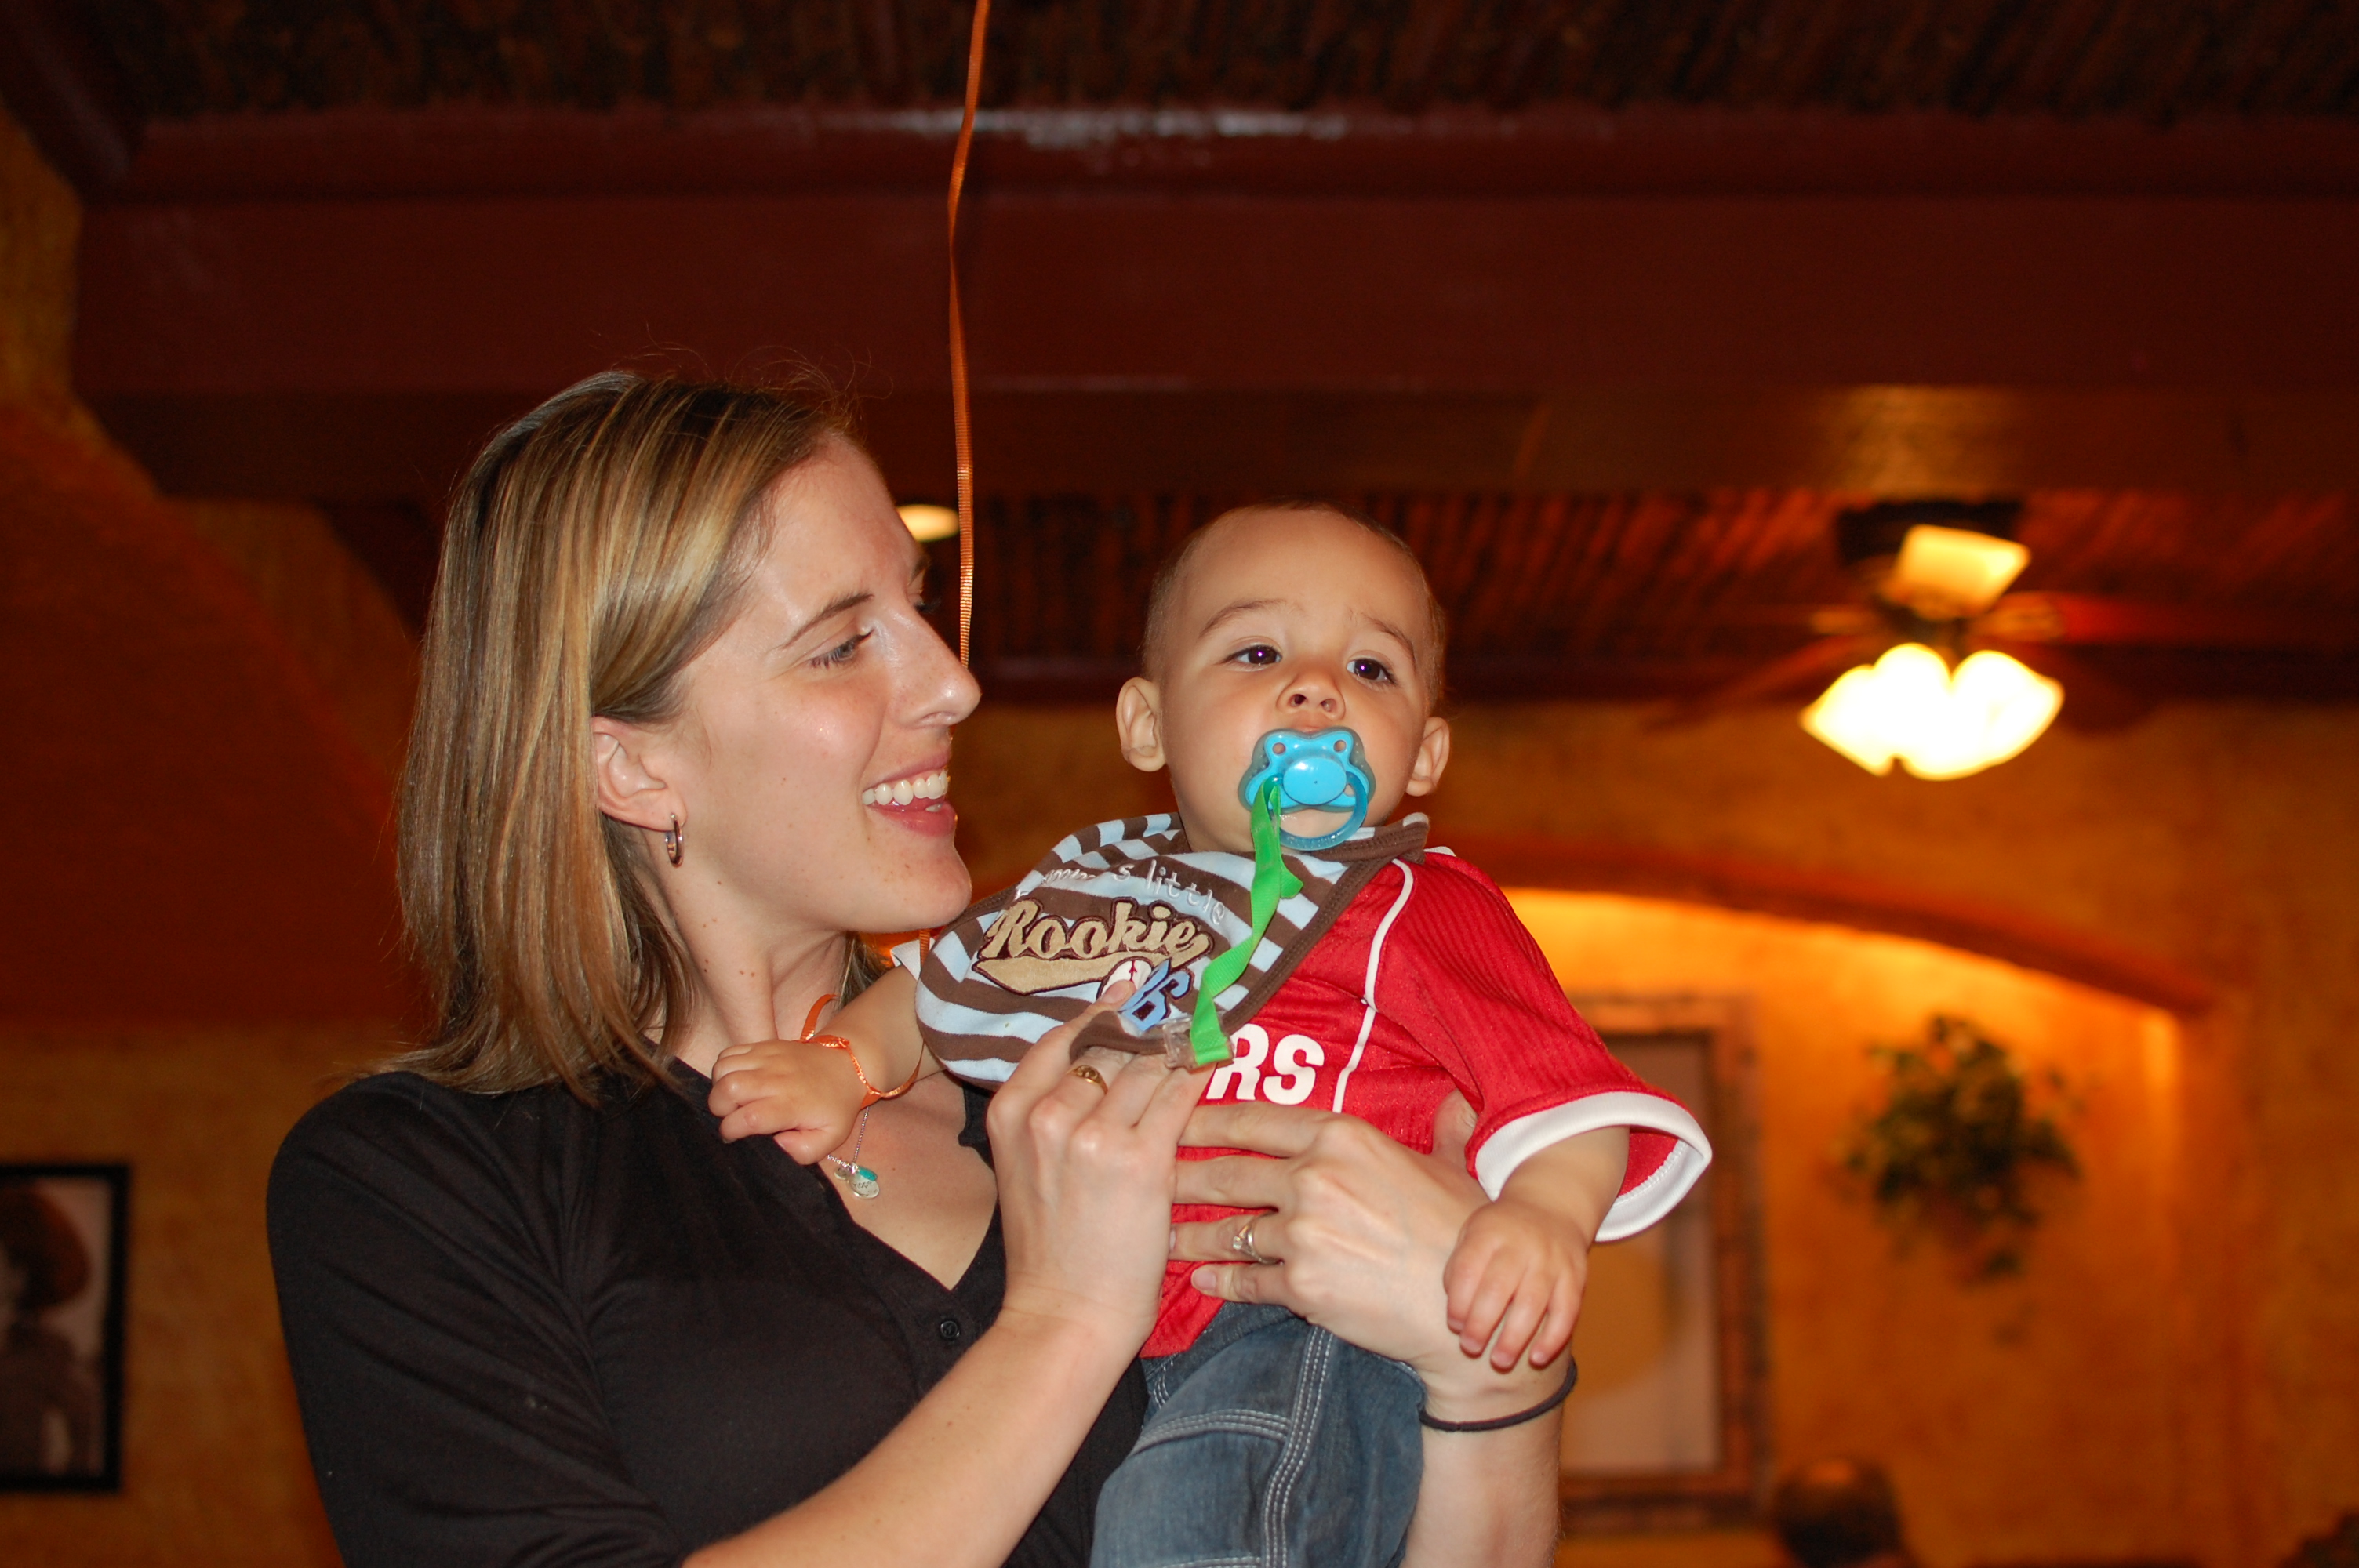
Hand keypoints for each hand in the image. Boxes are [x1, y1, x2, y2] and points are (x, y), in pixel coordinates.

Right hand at [709, 1037, 865, 1162]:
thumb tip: (776, 1144)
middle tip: (731, 1117)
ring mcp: (768, 1058)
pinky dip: (723, 1069)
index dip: (731, 1131)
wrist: (846, 1065)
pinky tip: (738, 1082)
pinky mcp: (763, 1045)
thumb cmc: (834, 1106)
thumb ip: (802, 1151)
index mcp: (791, 1104)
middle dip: (718, 1109)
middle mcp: (776, 1078)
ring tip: (734, 1100)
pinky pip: (728, 1053)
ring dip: (719, 1088)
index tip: (734, 1137)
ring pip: (723, 1068)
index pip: (748, 1118)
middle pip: (727, 1089)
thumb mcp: (829, 1138)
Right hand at [987, 989, 1207, 1354]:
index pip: (1061, 1039)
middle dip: (1146, 1024)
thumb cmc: (1050, 1247)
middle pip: (1107, 1044)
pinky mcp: (1142, 1159)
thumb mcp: (1025, 1167)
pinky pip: (1178, 1096)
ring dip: (1177, 1045)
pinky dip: (1199, 1073)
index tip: (1131, 991)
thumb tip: (1095, 1065)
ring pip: (1146, 1065)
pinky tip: (1218, 1060)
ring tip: (1203, 1028)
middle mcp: (1048, 1114)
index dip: (1102, 1012)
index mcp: (1011, 1111)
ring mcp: (1094, 1134)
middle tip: (1178, 1003)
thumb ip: (1049, 1114)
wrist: (1064, 1313)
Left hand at [1170, 1093, 1562, 1423]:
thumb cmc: (1463, 1234)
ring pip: (1227, 1231)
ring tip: (1161, 1237)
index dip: (1204, 1117)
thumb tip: (1458, 1102)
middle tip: (1146, 1174)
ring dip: (1189, 1235)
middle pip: (1225, 1172)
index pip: (1253, 1118)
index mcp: (1341, 1136)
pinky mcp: (1301, 1286)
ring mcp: (1304, 1233)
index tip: (1172, 1114)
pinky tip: (1199, 1283)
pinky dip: (1218, 1283)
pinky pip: (1245, 1281)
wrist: (1469, 1310)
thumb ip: (1439, 1132)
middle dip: (1178, 1174)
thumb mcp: (1447, 1168)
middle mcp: (1315, 1177)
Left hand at [1444, 1198, 1587, 1370]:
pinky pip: (1567, 1311)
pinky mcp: (1575, 1276)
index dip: (1459, 1301)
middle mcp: (1521, 1245)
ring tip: (1499, 1361)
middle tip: (1470, 1348)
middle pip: (1498, 1288)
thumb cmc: (1501, 1231)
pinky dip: (1553, 1337)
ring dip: (1515, 1337)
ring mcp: (1551, 1261)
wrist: (1551, 1205)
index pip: (1469, 1269)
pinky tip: (1537, 1358)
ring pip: (1533, 1303)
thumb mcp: (1473, 1232)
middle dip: (1482, 1323)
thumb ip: (1460, 1266)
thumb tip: (1456, 1314)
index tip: (1454, 1325)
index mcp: (1489, 1232)